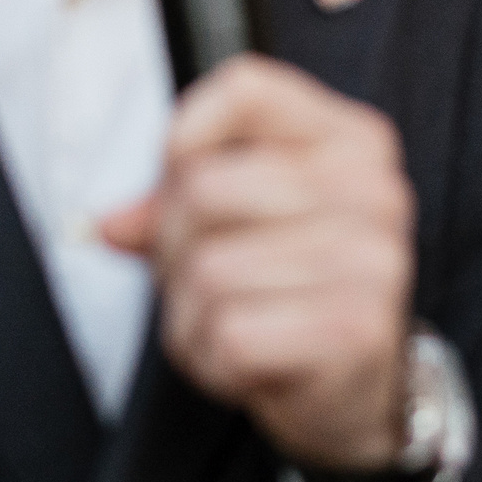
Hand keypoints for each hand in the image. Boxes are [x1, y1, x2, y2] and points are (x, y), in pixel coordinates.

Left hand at [100, 55, 413, 471]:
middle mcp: (374, 190)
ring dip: (192, 315)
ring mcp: (372, 259)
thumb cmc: (299, 292)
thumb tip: (108, 224)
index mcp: (353, 142)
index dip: (184, 135)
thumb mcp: (249, 226)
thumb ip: (177, 203)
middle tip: (201, 280)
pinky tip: (244, 361)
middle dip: (174, 246)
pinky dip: (211, 358)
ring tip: (229, 325)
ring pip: (208, 269)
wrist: (360, 393)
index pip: (246, 88)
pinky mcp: (354, 328)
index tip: (179, 180)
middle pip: (204, 187)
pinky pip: (228, 331)